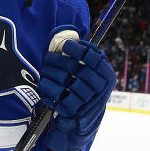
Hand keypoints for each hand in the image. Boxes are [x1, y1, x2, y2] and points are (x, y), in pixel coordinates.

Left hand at [37, 27, 116, 150]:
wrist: (80, 119)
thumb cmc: (81, 87)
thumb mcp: (85, 69)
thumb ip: (78, 51)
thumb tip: (65, 31)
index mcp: (106, 75)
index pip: (95, 59)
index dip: (80, 50)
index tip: (66, 45)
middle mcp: (101, 88)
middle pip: (77, 69)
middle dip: (58, 62)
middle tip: (46, 57)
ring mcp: (89, 101)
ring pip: (66, 83)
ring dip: (51, 75)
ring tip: (43, 71)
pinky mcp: (75, 113)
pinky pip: (58, 99)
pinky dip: (49, 92)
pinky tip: (45, 87)